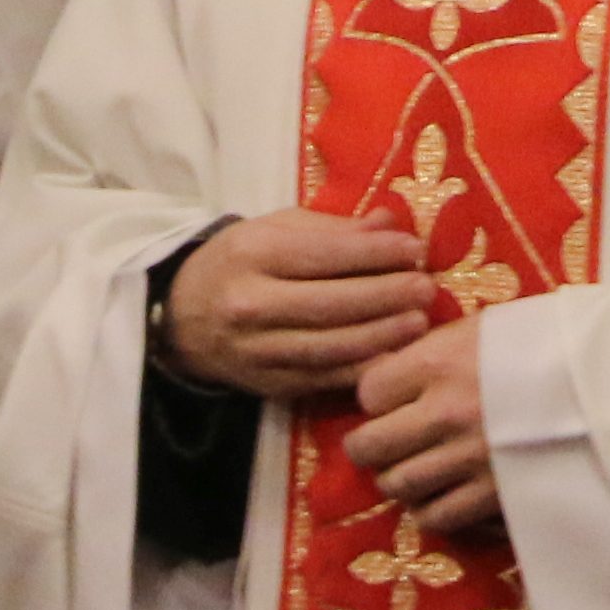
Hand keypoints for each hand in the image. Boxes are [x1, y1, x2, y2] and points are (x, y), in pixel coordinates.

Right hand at [163, 209, 432, 403]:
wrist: (183, 317)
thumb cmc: (242, 261)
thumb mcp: (276, 229)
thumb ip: (334, 230)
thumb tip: (391, 225)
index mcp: (253, 254)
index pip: (323, 254)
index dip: (374, 253)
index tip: (414, 249)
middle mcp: (251, 304)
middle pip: (330, 304)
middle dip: (385, 296)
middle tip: (426, 289)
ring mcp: (257, 350)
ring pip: (330, 347)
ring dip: (381, 337)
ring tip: (419, 323)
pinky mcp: (268, 384)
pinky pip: (322, 379)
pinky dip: (361, 370)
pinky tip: (393, 357)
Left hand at [344, 313, 497, 537]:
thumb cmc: (549, 342)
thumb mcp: (488, 326)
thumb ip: (436, 347)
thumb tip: (393, 366)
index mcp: (438, 363)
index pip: (367, 391)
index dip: (377, 395)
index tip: (394, 395)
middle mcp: (442, 414)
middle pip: (367, 447)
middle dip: (372, 444)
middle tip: (389, 440)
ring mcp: (465, 460)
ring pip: (397, 485)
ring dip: (401, 477)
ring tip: (419, 466)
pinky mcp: (492, 496)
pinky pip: (436, 516)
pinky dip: (432, 508)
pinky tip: (446, 491)